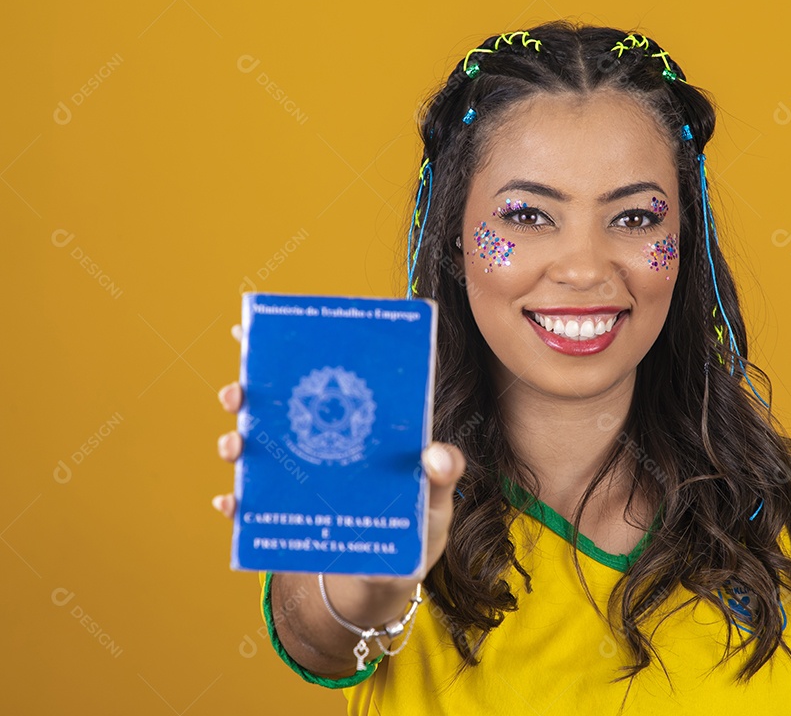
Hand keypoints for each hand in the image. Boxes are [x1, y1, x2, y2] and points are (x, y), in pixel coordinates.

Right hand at [211, 324, 465, 581]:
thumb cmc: (415, 529)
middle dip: (249, 393)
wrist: (386, 582)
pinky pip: (251, 505)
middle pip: (278, 408)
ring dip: (236, 442)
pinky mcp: (284, 515)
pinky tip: (230, 504)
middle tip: (238, 393)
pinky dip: (236, 503)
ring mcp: (298, 478)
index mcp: (356, 428)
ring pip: (257, 450)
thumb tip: (436, 455)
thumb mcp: (434, 501)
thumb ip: (442, 476)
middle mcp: (320, 445)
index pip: (324, 380)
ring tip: (233, 447)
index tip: (260, 327)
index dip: (292, 352)